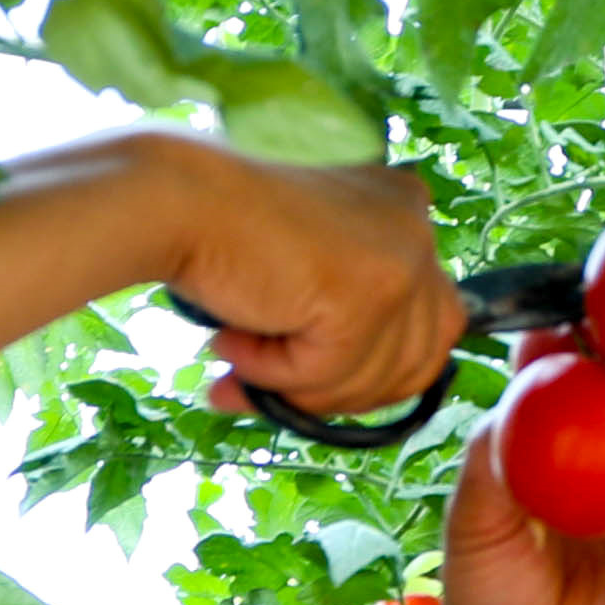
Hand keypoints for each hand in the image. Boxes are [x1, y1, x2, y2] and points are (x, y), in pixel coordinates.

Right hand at [159, 150, 467, 428]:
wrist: (174, 202)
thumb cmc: (221, 235)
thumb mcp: (307, 274)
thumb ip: (345, 321)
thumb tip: (352, 401)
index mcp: (408, 212)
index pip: (429, 330)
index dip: (367, 373)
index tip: (303, 380)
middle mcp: (418, 229)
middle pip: (417, 362)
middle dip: (341, 391)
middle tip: (262, 383)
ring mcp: (402, 260)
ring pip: (374, 379)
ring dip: (298, 385)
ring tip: (236, 350)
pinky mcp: (370, 293)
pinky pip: (329, 375)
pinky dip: (274, 374)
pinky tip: (234, 341)